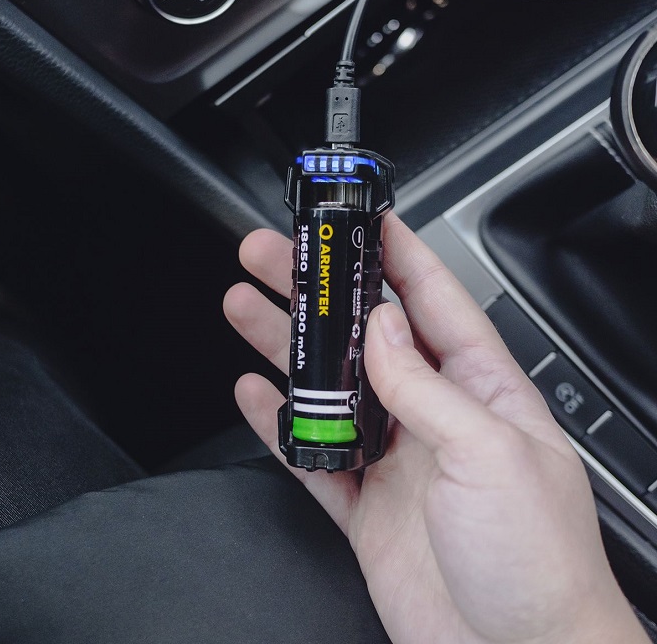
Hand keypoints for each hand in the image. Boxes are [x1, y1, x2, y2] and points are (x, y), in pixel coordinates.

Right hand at [223, 213, 648, 643]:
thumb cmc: (539, 564)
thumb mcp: (489, 453)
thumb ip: (426, 385)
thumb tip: (382, 329)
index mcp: (480, 391)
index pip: (433, 301)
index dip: (397, 255)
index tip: (362, 220)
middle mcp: (433, 416)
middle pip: (362, 335)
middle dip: (317, 292)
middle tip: (275, 257)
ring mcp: (394, 458)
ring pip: (327, 387)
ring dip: (287, 347)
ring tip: (246, 307)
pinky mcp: (364, 504)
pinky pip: (310, 453)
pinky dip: (280, 426)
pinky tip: (255, 396)